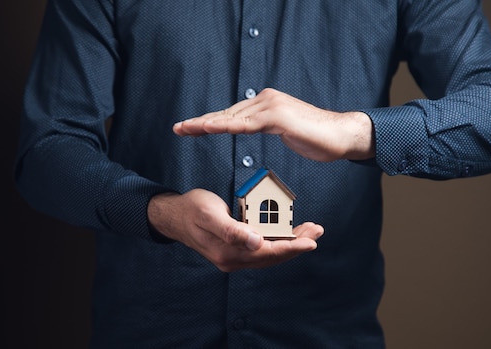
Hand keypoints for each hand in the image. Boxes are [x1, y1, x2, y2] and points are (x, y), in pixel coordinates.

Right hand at [147, 189, 323, 271]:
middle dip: (297, 245)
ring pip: (270, 254)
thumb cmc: (191, 210)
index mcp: (228, 252)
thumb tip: (255, 241)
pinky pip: (263, 249)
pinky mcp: (236, 250)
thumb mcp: (209, 214)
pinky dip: (278, 241)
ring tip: (310, 231)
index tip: (311, 241)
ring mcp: (235, 257)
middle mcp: (233, 259)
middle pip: (273, 256)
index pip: (267, 253)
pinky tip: (289, 233)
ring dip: (291, 243)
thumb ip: (231, 229)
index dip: (291, 247)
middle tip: (317, 231)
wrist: (174, 216)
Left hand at [173, 88, 374, 161]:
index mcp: (266, 104)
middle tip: (178, 128)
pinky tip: (211, 129)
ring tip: (187, 129)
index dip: (210, 122)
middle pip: (227, 113)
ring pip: (234, 117)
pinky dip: (228, 126)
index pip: (232, 114)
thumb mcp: (285, 131)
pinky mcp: (279, 116)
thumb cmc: (316, 137)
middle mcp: (266, 100)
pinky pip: (248, 124)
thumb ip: (266, 125)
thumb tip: (252, 126)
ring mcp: (272, 106)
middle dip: (201, 122)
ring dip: (208, 124)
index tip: (190, 128)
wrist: (342, 135)